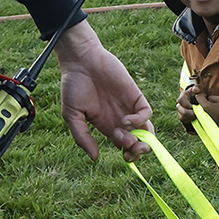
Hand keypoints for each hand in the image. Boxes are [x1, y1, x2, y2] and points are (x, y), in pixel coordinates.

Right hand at [56, 21, 150, 159]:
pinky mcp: (134, 95)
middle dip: (139, 150)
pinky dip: (141, 120)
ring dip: (144, 139)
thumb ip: (82, 137)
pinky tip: (127, 120)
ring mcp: (128, 107)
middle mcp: (120, 118)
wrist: (80, 60)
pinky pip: (147, 112)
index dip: (129, 155)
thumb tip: (95, 158)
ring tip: (132, 140)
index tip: (125, 158)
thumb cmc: (73, 85)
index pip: (124, 145)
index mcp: (106, 125)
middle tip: (130, 150)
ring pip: (147, 128)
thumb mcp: (72, 115)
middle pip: (139, 140)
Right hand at [176, 82, 200, 129]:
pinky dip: (190, 121)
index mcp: (183, 96)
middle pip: (180, 110)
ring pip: (182, 117)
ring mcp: (180, 111)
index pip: (180, 100)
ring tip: (197, 117)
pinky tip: (196, 119)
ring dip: (190, 118)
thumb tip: (195, 89)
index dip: (186, 104)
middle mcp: (180, 103)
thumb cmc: (199, 94)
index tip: (194, 107)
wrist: (199, 100)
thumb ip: (198, 88)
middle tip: (197, 114)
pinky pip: (184, 121)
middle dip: (189, 113)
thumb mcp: (199, 89)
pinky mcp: (183, 116)